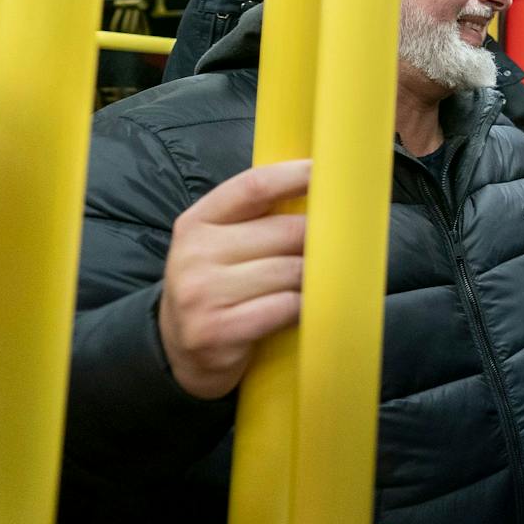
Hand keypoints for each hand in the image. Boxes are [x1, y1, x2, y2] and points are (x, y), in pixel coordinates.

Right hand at [159, 160, 309, 399]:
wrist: (178, 350)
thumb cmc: (216, 288)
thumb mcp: (221, 245)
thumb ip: (258, 219)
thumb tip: (323, 192)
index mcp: (197, 222)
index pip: (253, 186)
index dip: (296, 176)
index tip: (329, 173)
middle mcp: (195, 253)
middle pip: (285, 232)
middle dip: (320, 240)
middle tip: (344, 245)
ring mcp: (202, 293)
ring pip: (291, 271)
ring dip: (316, 278)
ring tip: (322, 282)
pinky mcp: (216, 330)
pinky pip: (285, 307)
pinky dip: (305, 307)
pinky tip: (307, 309)